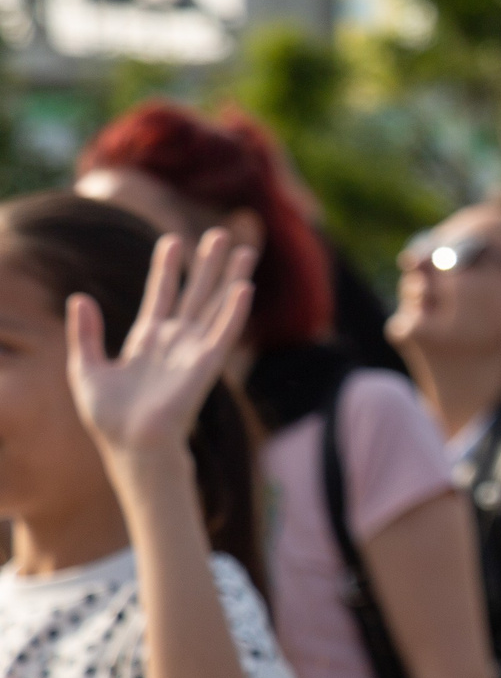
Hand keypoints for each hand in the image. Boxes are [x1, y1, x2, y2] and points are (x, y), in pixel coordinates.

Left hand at [69, 229, 256, 462]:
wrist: (129, 444)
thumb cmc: (108, 416)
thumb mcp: (85, 367)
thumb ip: (84, 333)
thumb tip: (79, 298)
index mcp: (147, 340)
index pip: (162, 295)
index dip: (166, 268)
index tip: (170, 240)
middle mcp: (175, 341)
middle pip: (197, 293)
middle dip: (208, 264)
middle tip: (221, 234)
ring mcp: (193, 351)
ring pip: (216, 305)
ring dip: (231, 278)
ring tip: (244, 250)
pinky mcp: (206, 365)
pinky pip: (224, 333)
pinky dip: (234, 311)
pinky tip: (243, 288)